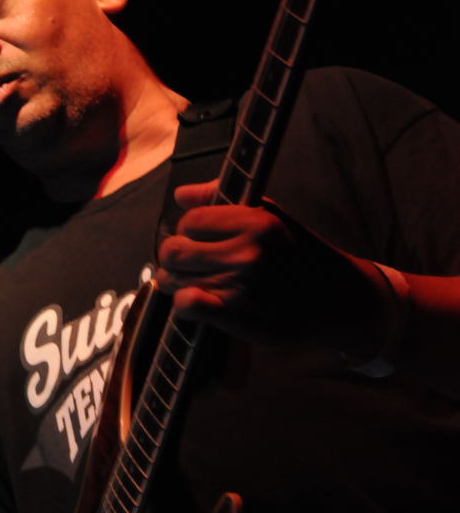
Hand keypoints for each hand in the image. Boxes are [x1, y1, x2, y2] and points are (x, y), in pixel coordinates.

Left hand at [156, 180, 388, 353]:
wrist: (338, 300)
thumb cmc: (300, 254)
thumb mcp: (271, 216)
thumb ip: (223, 199)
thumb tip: (181, 194)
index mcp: (256, 222)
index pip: (190, 220)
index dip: (189, 231)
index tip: (199, 240)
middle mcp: (249, 253)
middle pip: (174, 250)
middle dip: (174, 258)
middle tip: (187, 265)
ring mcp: (244, 286)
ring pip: (175, 279)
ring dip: (177, 283)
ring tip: (193, 283)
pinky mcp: (240, 318)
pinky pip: (188, 305)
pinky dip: (184, 304)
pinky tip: (194, 302)